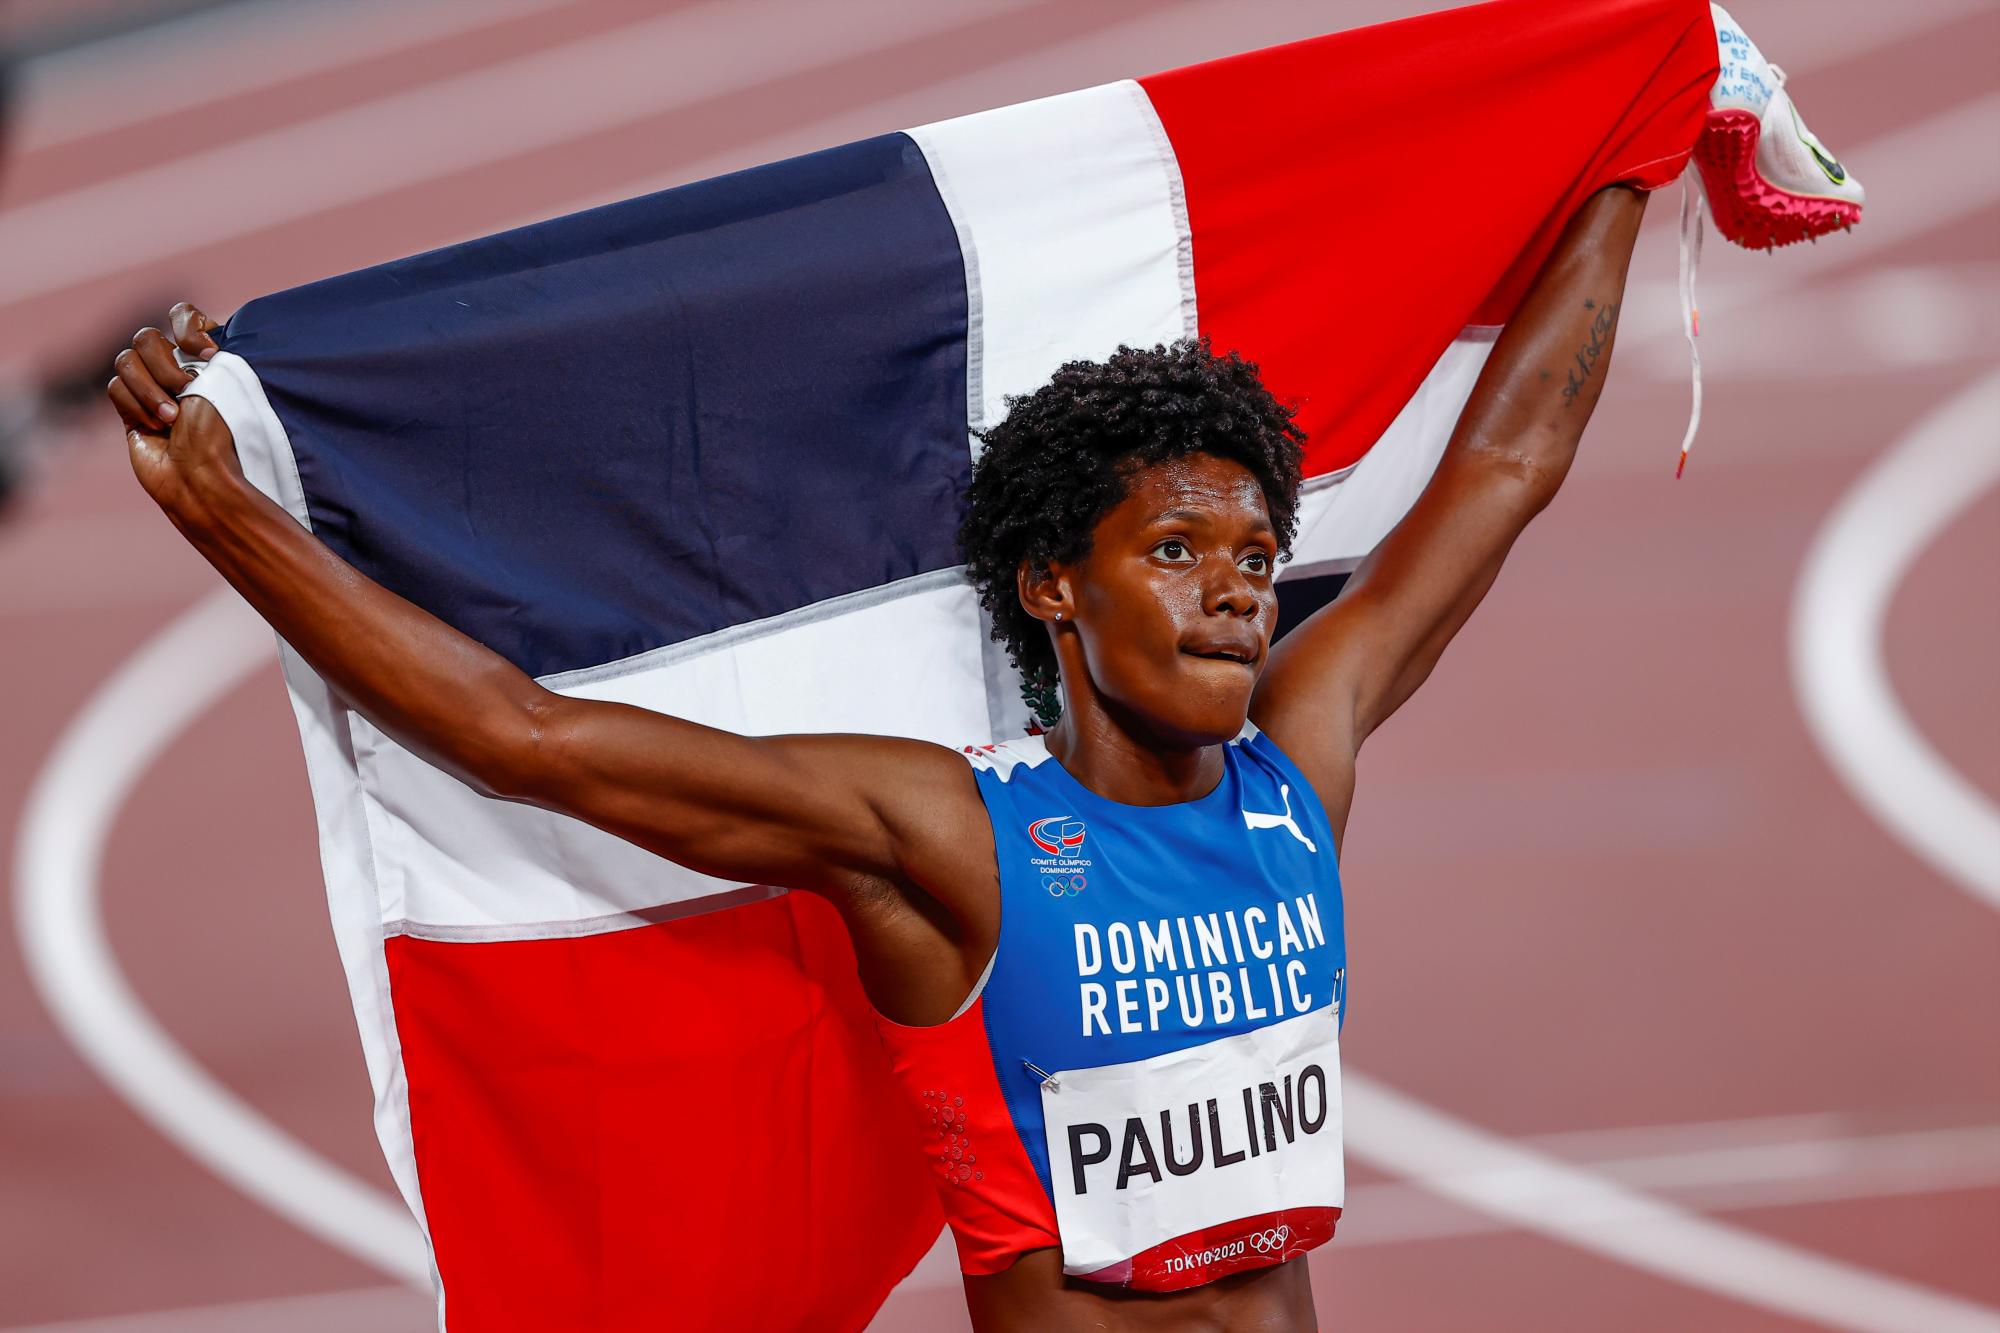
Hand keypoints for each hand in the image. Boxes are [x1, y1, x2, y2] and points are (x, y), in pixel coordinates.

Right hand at [107, 303, 237, 509]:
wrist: (199, 476)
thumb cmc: (222, 432)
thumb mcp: (225, 382)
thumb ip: (201, 349)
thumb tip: (191, 334)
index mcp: (206, 357)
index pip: (184, 315)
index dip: (188, 326)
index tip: (208, 354)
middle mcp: (177, 369)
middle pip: (146, 337)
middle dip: (164, 364)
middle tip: (185, 388)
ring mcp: (151, 388)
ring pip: (126, 360)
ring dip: (149, 389)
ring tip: (171, 418)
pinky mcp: (130, 409)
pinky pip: (116, 388)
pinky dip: (136, 406)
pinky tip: (156, 428)